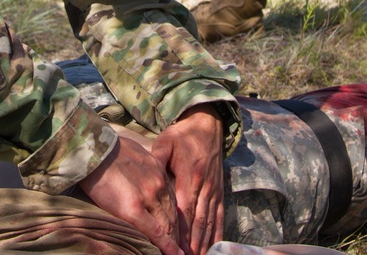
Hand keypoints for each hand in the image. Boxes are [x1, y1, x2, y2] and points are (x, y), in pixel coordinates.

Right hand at [79, 135, 182, 254]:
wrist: (93, 148)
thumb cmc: (108, 150)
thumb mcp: (137, 153)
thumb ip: (147, 168)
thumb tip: (144, 178)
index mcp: (159, 173)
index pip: (173, 203)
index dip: (177, 221)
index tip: (180, 233)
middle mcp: (158, 185)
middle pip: (173, 217)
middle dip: (179, 235)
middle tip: (185, 250)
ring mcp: (148, 197)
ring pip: (167, 225)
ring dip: (175, 242)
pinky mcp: (133, 208)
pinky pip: (155, 232)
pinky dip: (167, 246)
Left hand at [152, 104, 224, 254]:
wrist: (207, 124)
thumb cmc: (182, 135)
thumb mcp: (165, 143)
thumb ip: (156, 161)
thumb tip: (146, 176)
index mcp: (190, 176)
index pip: (185, 210)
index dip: (181, 231)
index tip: (175, 247)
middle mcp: (205, 186)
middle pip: (198, 221)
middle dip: (192, 244)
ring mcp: (214, 190)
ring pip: (209, 222)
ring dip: (204, 242)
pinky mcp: (220, 191)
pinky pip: (220, 216)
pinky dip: (217, 233)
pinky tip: (214, 247)